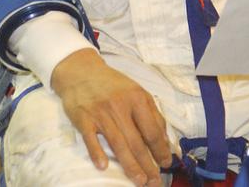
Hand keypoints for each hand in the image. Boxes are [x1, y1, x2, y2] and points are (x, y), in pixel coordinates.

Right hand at [50, 49, 170, 186]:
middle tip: (154, 181)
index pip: (152, 129)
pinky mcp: (84, 119)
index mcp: (137, 98)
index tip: (166, 163)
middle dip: (147, 164)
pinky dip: (97, 153)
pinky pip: (91, 139)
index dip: (161, 149)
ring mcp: (101, 114)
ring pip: (118, 144)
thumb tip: (164, 138)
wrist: (82, 72)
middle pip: (136, 141)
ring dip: (130, 165)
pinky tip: (104, 166)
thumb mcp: (137, 92)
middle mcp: (120, 106)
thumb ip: (152, 113)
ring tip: (139, 180)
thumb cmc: (113, 85)